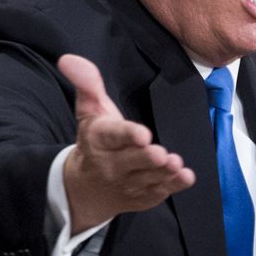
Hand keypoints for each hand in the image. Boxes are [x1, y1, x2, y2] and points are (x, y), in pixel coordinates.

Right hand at [58, 54, 195, 233]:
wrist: (85, 188)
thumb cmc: (95, 141)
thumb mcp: (90, 110)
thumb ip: (87, 84)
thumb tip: (69, 58)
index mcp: (99, 139)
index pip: (112, 136)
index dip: (127, 134)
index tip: (143, 134)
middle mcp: (111, 164)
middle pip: (131, 161)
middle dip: (146, 158)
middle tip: (161, 154)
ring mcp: (127, 183)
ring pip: (147, 178)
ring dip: (163, 173)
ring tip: (176, 165)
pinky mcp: (141, 196)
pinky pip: (157, 192)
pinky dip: (172, 186)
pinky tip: (186, 178)